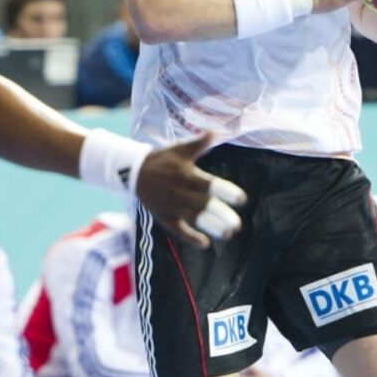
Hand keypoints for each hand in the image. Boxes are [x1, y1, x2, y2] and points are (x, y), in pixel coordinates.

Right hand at [135, 132, 246, 249]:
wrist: (133, 172)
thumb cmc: (161, 160)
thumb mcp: (179, 149)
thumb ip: (198, 143)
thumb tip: (215, 131)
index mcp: (187, 175)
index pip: (210, 185)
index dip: (226, 192)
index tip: (242, 199)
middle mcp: (181, 192)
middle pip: (204, 205)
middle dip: (221, 215)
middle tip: (237, 224)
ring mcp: (172, 206)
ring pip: (194, 219)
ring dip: (211, 227)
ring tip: (227, 234)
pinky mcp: (164, 216)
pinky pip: (178, 229)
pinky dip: (190, 237)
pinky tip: (204, 244)